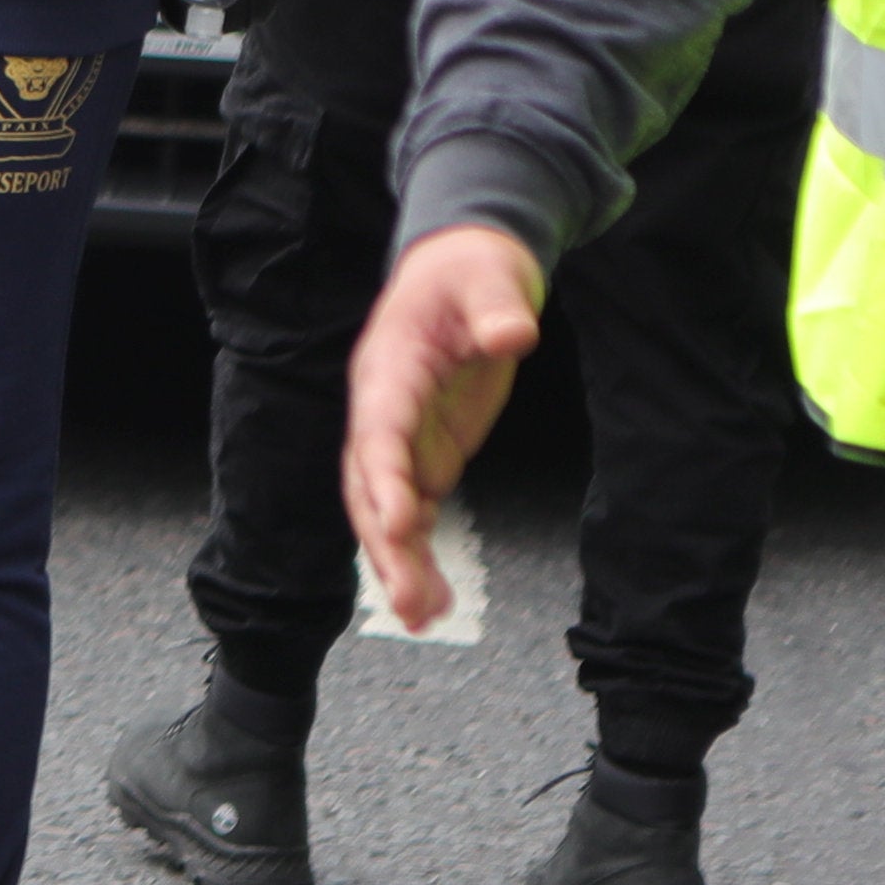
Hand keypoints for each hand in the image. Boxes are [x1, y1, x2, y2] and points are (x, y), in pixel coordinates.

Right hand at [346, 225, 543, 629]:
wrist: (464, 266)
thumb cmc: (473, 268)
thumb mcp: (491, 277)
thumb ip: (498, 308)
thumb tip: (515, 335)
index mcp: (390, 368)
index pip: (378, 430)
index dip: (384, 478)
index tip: (399, 523)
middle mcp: (383, 409)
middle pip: (369, 485)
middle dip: (385, 545)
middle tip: (412, 602)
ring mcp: (402, 435)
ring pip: (385, 509)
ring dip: (399, 562)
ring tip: (425, 617)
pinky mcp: (425, 451)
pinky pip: (413, 511)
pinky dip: (420, 553)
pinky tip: (438, 598)